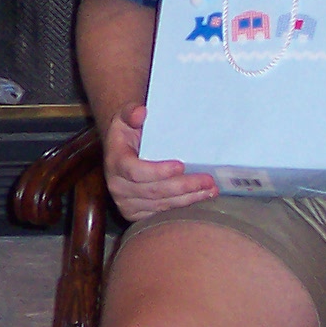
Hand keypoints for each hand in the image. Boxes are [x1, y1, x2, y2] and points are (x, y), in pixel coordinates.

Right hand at [102, 104, 220, 224]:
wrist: (121, 152)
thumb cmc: (128, 133)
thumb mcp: (125, 118)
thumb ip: (131, 113)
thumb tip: (141, 112)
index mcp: (115, 163)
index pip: (135, 172)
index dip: (158, 171)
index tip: (181, 165)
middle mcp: (118, 187)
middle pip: (153, 192)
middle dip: (183, 187)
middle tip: (207, 180)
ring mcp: (126, 203)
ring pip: (161, 206)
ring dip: (188, 199)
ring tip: (210, 190)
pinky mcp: (136, 214)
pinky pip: (162, 214)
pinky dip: (182, 207)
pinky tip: (199, 199)